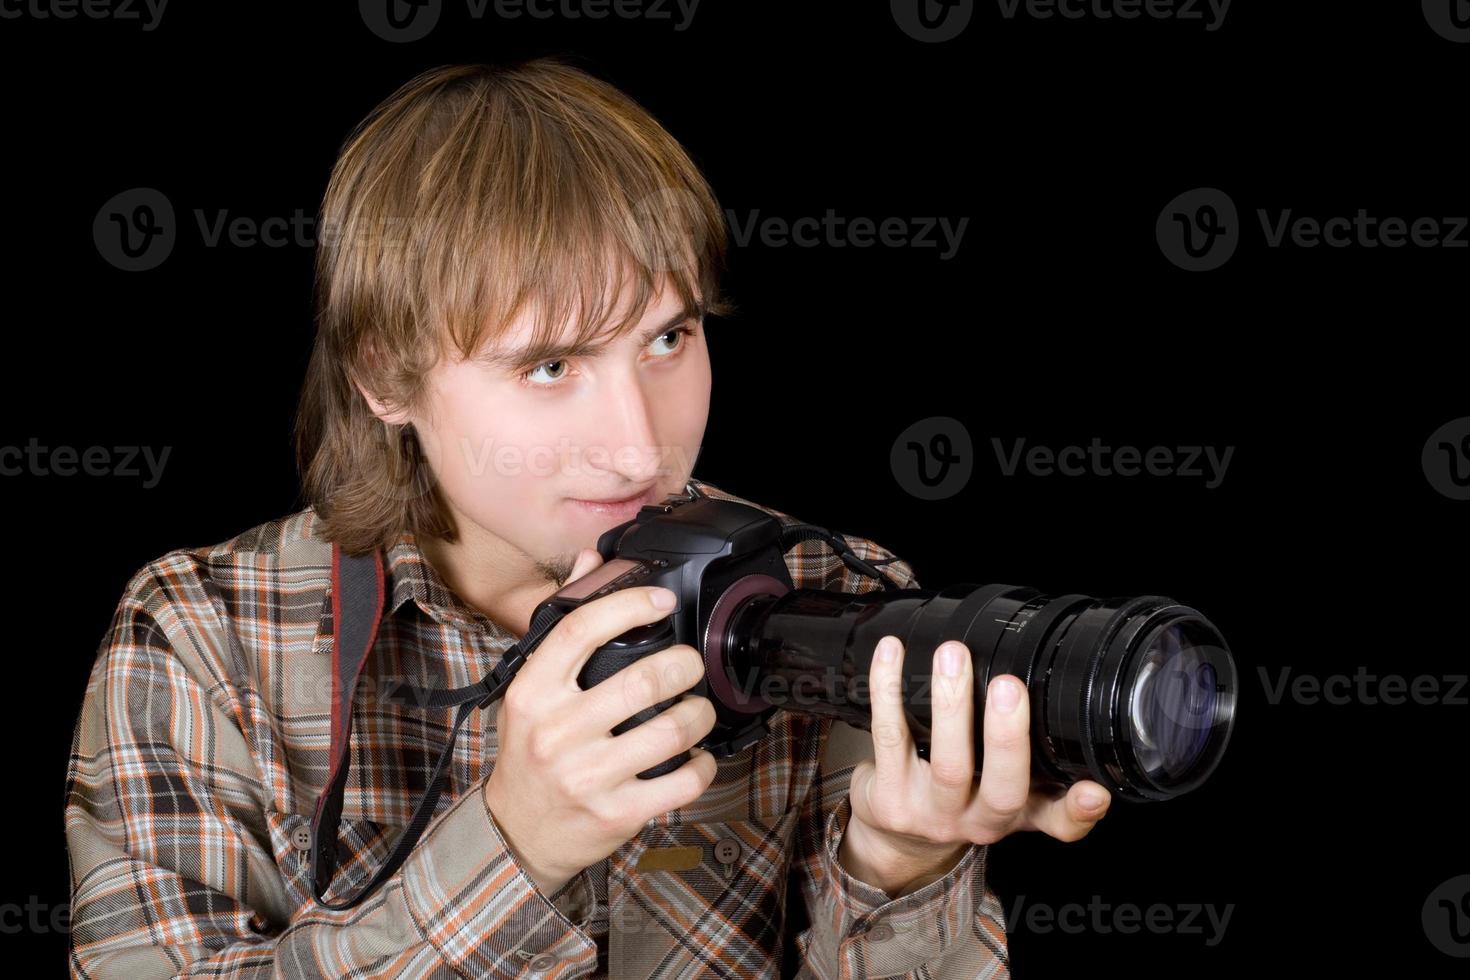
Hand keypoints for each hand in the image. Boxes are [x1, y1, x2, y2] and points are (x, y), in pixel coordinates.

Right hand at [482, 548, 718, 895]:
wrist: (517, 831)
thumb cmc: (530, 753)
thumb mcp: (531, 690)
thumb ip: (563, 629)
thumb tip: (592, 561)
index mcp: (534, 692)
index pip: (581, 629)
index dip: (630, 605)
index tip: (661, 600)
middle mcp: (558, 731)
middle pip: (644, 679)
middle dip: (684, 665)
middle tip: (690, 665)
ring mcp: (588, 775)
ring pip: (671, 730)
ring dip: (700, 714)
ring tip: (698, 709)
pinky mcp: (617, 811)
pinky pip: (682, 782)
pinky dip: (701, 765)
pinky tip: (695, 756)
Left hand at [842, 635, 1111, 894]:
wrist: (895, 839)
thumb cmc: (961, 800)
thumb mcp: (1008, 799)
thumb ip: (1047, 777)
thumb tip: (1080, 730)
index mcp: (1015, 815)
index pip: (1058, 822)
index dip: (1080, 810)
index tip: (1094, 788)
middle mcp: (978, 822)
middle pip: (1001, 787)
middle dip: (1006, 735)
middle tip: (1009, 684)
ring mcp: (932, 814)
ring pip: (947, 762)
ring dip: (951, 704)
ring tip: (952, 655)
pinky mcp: (888, 799)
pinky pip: (889, 738)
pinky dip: (888, 690)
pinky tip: (891, 653)